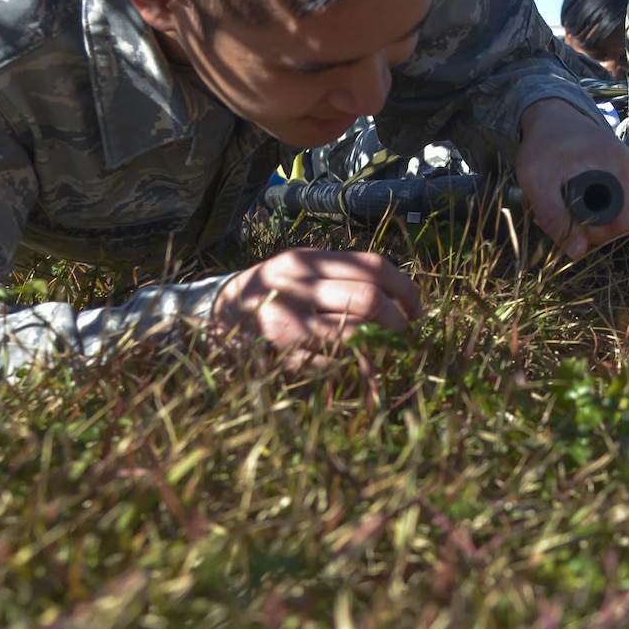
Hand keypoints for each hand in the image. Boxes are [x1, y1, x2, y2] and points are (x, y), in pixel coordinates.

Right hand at [213, 249, 422, 351]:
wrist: (212, 315)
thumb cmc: (270, 291)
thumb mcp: (300, 269)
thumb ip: (342, 273)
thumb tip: (398, 294)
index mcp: (307, 260)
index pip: (373, 267)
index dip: (406, 289)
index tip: (416, 309)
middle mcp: (297, 286)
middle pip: (369, 299)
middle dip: (397, 321)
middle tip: (403, 334)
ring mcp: (287, 322)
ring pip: (355, 333)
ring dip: (381, 347)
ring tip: (386, 351)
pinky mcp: (279, 355)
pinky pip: (333, 364)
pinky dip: (353, 367)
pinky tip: (357, 368)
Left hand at [515, 97, 628, 257]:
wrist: (552, 116)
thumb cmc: (543, 146)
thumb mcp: (537, 182)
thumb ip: (555, 218)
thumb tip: (578, 253)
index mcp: (618, 168)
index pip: (621, 225)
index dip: (595, 233)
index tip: (569, 221)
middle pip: (622, 219)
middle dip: (593, 223)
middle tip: (563, 208)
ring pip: (622, 210)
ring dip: (596, 212)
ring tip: (569, 195)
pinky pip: (623, 198)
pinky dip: (603, 201)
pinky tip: (582, 189)